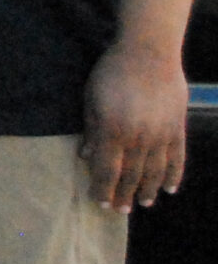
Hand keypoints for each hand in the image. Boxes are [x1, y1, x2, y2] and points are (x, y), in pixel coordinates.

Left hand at [83, 40, 188, 211]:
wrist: (148, 53)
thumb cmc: (112, 72)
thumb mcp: (91, 98)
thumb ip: (91, 130)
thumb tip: (86, 157)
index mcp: (113, 131)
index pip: (107, 170)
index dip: (103, 189)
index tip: (99, 202)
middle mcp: (138, 138)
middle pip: (131, 176)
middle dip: (124, 195)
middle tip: (120, 211)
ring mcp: (161, 135)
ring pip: (156, 172)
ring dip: (149, 191)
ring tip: (144, 203)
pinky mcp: (177, 129)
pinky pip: (177, 159)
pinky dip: (174, 176)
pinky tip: (171, 188)